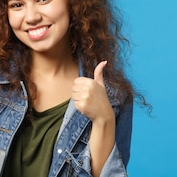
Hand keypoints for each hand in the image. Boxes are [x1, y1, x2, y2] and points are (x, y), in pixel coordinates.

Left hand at [72, 61, 115, 176]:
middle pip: (73, 88)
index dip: (80, 87)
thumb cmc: (102, 98)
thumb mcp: (101, 85)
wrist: (104, 114)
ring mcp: (84, 98)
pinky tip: (86, 107)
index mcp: (91, 82)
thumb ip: (99, 73)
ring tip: (87, 102)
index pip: (76, 81)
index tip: (87, 91)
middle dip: (79, 93)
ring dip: (78, 100)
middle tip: (88, 98)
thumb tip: (104, 61)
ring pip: (73, 96)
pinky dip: (78, 106)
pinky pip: (74, 103)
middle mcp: (88, 89)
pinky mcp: (81, 106)